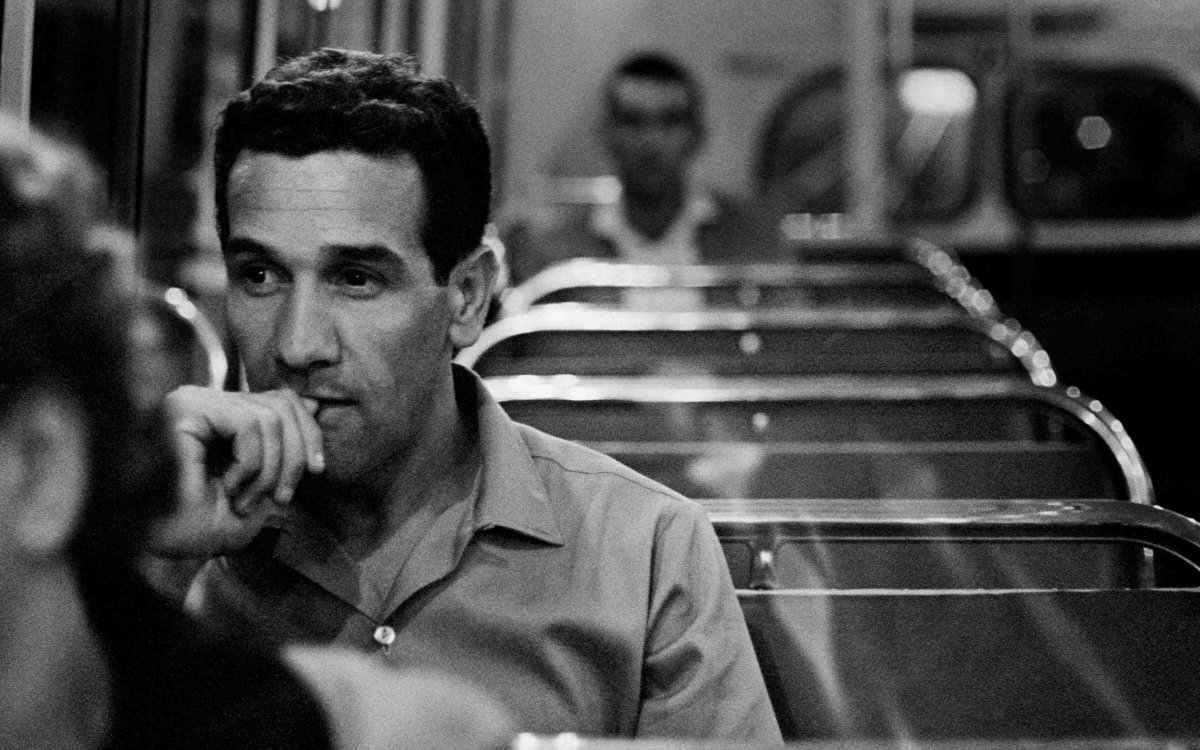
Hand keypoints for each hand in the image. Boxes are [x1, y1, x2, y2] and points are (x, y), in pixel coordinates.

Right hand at [150, 385, 323, 556]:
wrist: (157, 550)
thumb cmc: (200, 525)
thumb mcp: (260, 485)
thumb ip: (284, 446)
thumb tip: (314, 404)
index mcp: (221, 415)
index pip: (283, 400)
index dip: (309, 433)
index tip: (317, 471)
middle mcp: (205, 401)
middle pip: (281, 405)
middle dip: (294, 457)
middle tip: (281, 498)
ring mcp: (192, 401)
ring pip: (269, 416)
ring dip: (268, 469)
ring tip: (246, 500)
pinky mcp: (184, 410)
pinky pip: (246, 424)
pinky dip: (250, 463)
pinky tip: (230, 487)